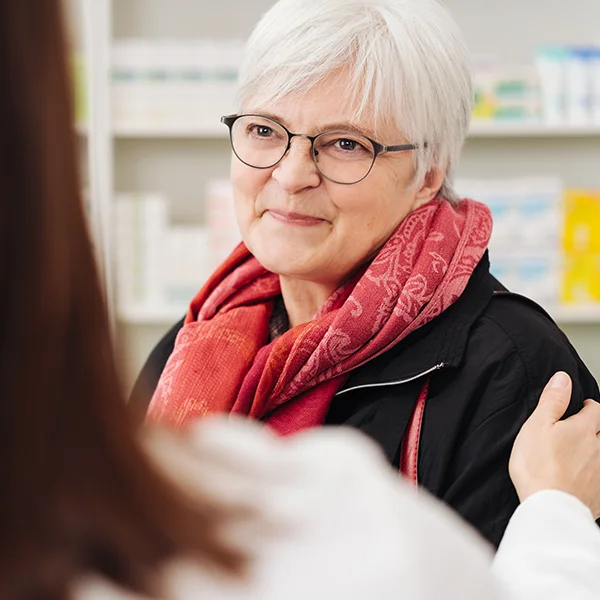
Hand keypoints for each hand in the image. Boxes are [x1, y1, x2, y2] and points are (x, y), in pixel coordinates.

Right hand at [509, 371, 599, 518]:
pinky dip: (594, 477)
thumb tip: (563, 378)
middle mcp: (599, 449)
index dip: (587, 406)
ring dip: (594, 452)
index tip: (579, 408)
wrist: (549, 507)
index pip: (595, 410)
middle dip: (594, 429)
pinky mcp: (599, 495)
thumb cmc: (538, 465)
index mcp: (583, 429)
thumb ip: (552, 401)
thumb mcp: (537, 425)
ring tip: (578, 455)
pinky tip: (583, 480)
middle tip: (577, 431)